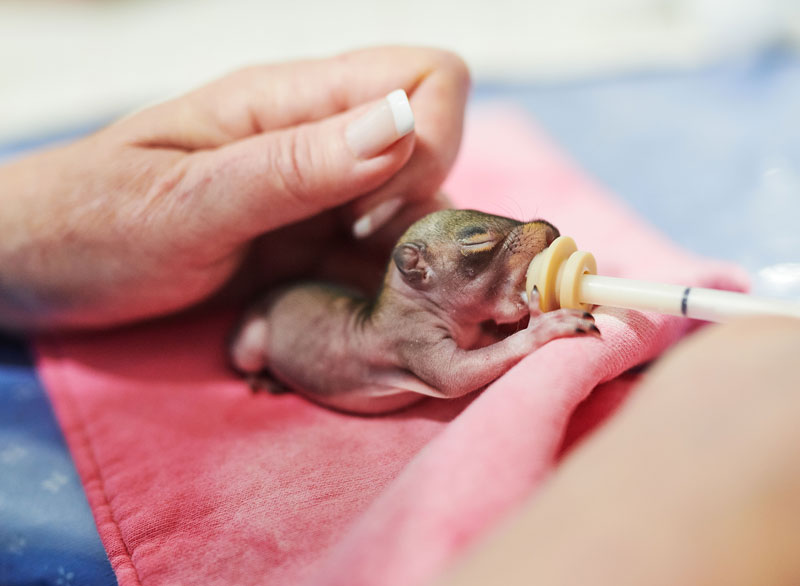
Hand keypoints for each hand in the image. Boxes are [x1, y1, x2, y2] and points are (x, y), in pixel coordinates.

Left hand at [0, 47, 468, 329]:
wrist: (40, 274)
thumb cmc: (92, 224)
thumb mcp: (187, 200)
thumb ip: (295, 166)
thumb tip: (404, 122)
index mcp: (291, 101)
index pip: (426, 78)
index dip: (430, 142)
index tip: (373, 215)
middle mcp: (321, 144)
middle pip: (434, 160)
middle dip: (417, 227)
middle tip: (348, 276)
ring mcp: (319, 201)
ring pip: (412, 226)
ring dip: (389, 280)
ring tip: (315, 314)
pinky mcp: (309, 251)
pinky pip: (373, 273)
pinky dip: (361, 306)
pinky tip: (305, 327)